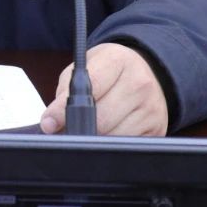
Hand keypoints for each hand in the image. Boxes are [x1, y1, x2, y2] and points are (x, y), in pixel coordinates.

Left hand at [40, 43, 168, 136]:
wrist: (146, 71)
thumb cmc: (109, 70)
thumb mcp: (86, 67)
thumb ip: (66, 90)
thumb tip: (52, 124)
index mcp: (117, 60)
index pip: (88, 88)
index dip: (64, 110)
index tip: (49, 123)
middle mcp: (139, 82)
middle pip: (101, 119)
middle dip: (79, 128)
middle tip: (67, 129)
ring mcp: (151, 107)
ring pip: (113, 137)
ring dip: (95, 139)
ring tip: (89, 129)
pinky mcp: (157, 129)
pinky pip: (126, 145)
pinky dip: (111, 144)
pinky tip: (109, 132)